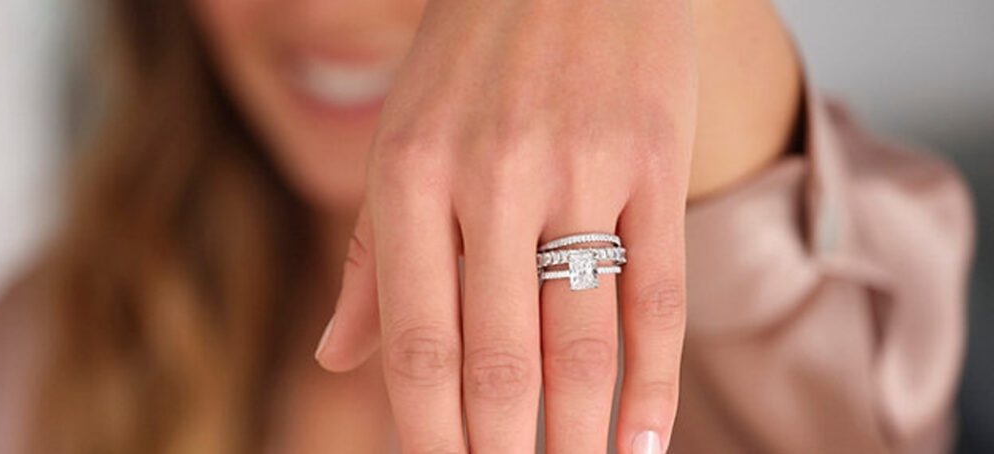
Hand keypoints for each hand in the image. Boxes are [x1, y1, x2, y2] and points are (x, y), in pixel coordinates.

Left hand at [315, 0, 696, 450]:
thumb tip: (335, 359)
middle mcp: (492, 177)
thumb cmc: (467, 61)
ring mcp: (582, 169)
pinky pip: (659, 295)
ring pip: (582, 342)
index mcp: (410, 175)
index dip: (431, 436)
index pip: (420, 344)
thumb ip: (370, 258)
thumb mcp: (398, 141)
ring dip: (578, 439)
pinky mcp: (655, 160)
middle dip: (506, 453)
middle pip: (502, 360)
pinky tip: (643, 443)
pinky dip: (652, 383)